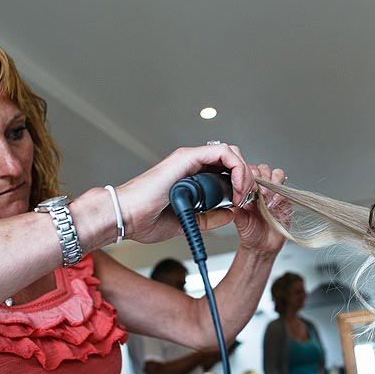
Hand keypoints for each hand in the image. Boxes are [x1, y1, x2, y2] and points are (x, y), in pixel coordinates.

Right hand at [115, 144, 255, 243]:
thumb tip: (231, 213)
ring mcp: (189, 158)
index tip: (244, 203)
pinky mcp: (187, 157)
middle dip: (247, 177)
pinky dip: (237, 167)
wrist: (126, 217)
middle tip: (248, 198)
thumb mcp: (188, 222)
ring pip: (230, 152)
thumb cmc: (146, 220)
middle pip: (231, 159)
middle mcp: (191, 164)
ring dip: (244, 172)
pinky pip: (222, 152)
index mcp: (190, 177)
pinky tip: (238, 187)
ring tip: (244, 194)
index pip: (225, 170)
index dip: (241, 183)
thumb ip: (209, 218)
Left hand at [232, 164, 290, 255]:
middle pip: (264, 169)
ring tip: (267, 197)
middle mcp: (261, 188)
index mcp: (248, 190)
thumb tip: (230, 198)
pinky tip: (274, 203)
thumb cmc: (251, 233)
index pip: (249, 171)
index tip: (248, 187)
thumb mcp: (240, 221)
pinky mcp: (285, 199)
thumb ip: (236, 209)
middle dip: (262, 178)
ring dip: (273, 183)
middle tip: (259, 192)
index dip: (250, 175)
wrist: (264, 246)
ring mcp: (274, 192)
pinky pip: (286, 188)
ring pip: (277, 174)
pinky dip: (281, 192)